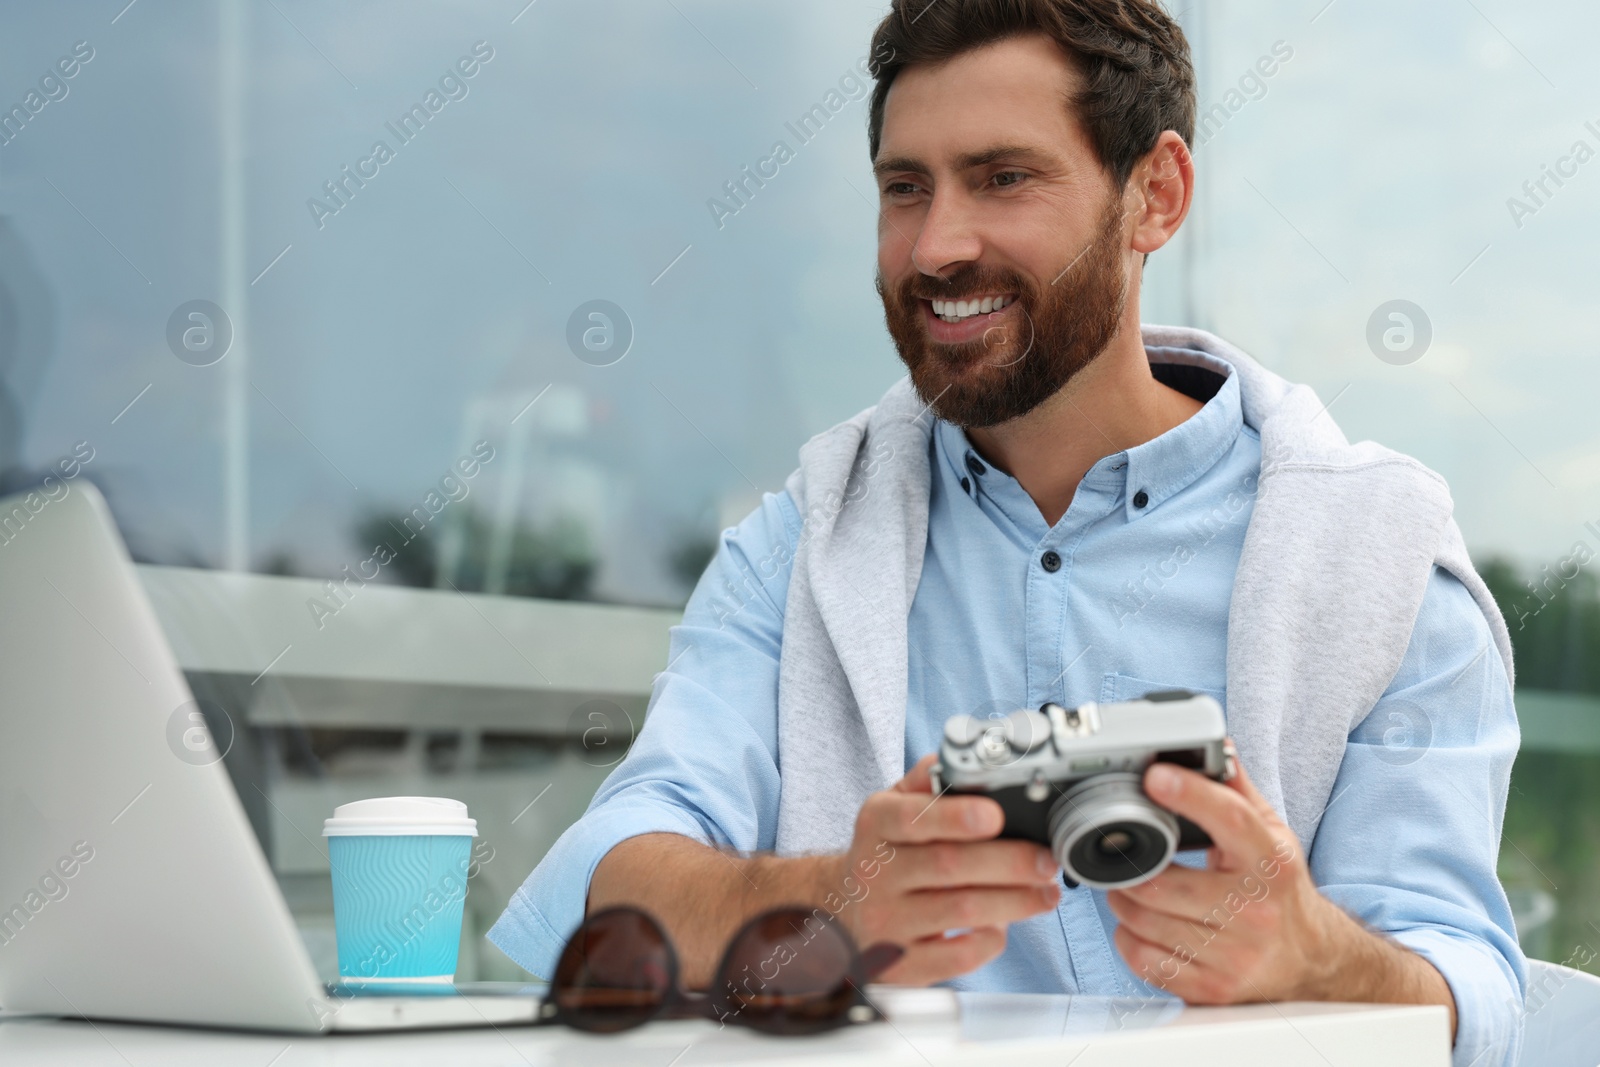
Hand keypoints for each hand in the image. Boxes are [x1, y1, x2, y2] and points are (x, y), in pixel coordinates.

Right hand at [824, 754, 1061, 985]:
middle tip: (1046, 860)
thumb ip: (924, 781)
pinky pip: (956, 957)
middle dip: (1010, 863)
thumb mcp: (891, 808)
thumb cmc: (884, 853)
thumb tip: (958, 761)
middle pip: (949, 865)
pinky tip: (1004, 925)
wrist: (839, 911)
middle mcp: (875, 873)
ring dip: (1015, 901)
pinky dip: (989, 940)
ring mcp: (886, 922)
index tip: (996, 815)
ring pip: (961, 910)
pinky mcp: (901, 964)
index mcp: (876, 825)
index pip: (913, 818)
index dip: (956, 817)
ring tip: (1046, 893)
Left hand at [1106, 753, 1378, 1003]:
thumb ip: (1238, 792)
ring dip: (1123, 901)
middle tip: (1124, 856)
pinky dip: (1129, 939)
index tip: (1154, 776)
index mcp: (1270, 862)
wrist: (1314, 963)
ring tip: (1131, 889)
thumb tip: (1216, 747)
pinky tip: (1143, 927)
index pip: (1229, 818)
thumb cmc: (1281, 893)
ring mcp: (1234, 955)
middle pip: (1163, 883)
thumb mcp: (1271, 836)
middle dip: (1130, 867)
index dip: (1188, 794)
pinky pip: (1145, 960)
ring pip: (1145, 921)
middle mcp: (1254, 910)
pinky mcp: (1213, 989)